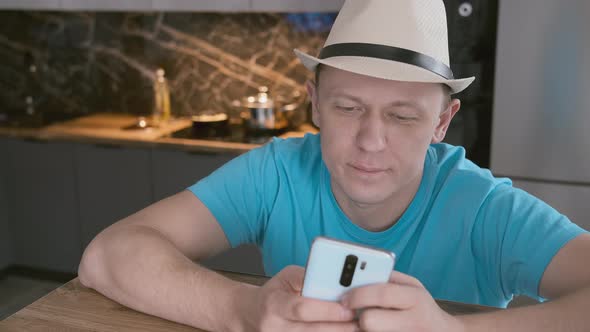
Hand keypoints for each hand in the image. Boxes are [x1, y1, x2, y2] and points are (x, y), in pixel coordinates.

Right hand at [235, 265, 357, 331]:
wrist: (249, 315)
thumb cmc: (273, 293)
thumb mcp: (286, 277)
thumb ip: (309, 277)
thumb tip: (336, 281)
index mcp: (274, 305)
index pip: (302, 309)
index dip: (327, 310)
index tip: (349, 308)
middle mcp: (276, 328)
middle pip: (313, 331)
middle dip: (340, 327)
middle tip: (361, 321)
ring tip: (357, 327)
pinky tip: (342, 331)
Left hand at [341, 271, 464, 331]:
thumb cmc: (421, 306)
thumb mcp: (412, 286)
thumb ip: (388, 277)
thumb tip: (358, 274)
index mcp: (415, 298)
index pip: (382, 294)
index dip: (359, 295)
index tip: (345, 297)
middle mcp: (413, 321)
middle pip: (371, 322)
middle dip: (359, 317)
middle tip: (353, 314)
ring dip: (362, 329)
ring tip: (365, 322)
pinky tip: (375, 329)